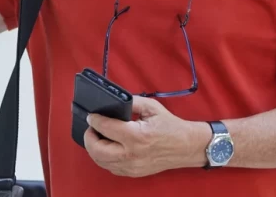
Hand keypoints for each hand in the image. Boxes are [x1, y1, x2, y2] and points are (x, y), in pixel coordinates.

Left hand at [84, 96, 205, 177]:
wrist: (186, 146)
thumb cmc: (170, 126)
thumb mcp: (151, 107)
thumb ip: (131, 102)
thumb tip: (112, 102)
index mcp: (137, 135)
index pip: (106, 128)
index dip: (95, 120)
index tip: (91, 116)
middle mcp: (132, 154)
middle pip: (97, 150)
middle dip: (89, 137)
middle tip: (91, 127)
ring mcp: (132, 166)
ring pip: (101, 161)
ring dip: (94, 148)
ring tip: (97, 137)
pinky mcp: (133, 173)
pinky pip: (111, 168)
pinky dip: (104, 158)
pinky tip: (107, 147)